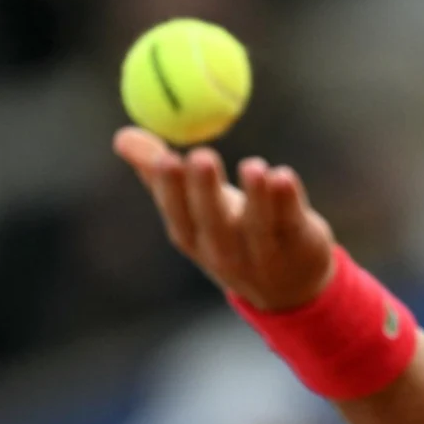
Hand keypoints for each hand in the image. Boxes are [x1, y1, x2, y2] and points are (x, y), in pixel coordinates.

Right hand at [113, 126, 334, 311]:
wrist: (289, 287)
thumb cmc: (232, 235)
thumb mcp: (195, 210)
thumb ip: (161, 173)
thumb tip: (123, 136)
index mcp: (195, 238)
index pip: (178, 215)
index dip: (171, 189)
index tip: (165, 157)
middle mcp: (226, 251)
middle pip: (215, 222)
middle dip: (206, 191)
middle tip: (201, 156)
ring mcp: (264, 253)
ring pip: (258, 225)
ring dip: (255, 195)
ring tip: (253, 166)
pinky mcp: (300, 247)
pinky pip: (292, 222)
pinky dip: (289, 199)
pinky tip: (283, 176)